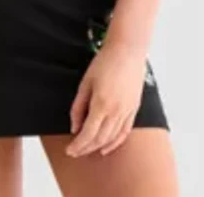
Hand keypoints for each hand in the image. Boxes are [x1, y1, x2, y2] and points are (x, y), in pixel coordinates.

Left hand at [67, 42, 147, 156]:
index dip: (78, 145)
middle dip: (86, 148)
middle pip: (99, 139)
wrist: (127, 50)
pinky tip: (107, 147)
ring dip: (99, 147)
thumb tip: (74, 127)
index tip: (69, 150)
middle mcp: (116, 112)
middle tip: (75, 152)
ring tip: (88, 150)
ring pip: (112, 138)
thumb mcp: (85, 83)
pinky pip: (125, 132)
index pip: (88, 134)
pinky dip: (115, 142)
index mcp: (101, 105)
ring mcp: (127, 112)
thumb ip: (78, 107)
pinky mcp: (134, 109)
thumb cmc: (105, 62)